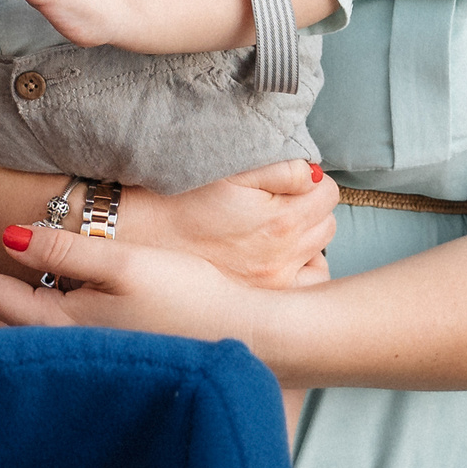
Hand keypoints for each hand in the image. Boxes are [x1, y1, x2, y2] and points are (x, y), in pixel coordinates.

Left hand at [0, 226, 295, 373]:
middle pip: (0, 317)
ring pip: (23, 329)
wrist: (244, 337)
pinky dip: (26, 316)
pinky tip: (34, 305)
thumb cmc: (189, 298)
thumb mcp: (124, 263)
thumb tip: (7, 236)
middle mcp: (68, 347)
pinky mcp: (109, 351)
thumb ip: (65, 248)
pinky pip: (49, 334)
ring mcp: (89, 353)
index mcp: (63, 325)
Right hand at [127, 159, 336, 287]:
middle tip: (279, 202)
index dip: (309, 181)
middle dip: (309, 208)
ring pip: (319, 253)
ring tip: (276, 229)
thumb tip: (313, 175)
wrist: (139, 237)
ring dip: (306, 238)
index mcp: (282, 220)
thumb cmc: (181, 198)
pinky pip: (305, 285)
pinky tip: (279, 258)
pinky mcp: (260, 298)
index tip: (288, 181)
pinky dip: (301, 269)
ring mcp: (274, 283)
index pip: (327, 192)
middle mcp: (284, 257)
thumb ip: (282, 169)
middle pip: (326, 223)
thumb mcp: (232, 171)